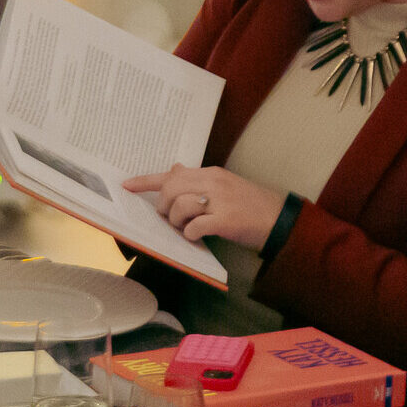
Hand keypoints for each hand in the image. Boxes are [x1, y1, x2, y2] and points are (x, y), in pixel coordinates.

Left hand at [121, 164, 280, 246]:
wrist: (279, 218)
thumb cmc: (250, 204)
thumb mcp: (224, 185)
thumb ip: (198, 179)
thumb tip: (174, 169)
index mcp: (210, 174)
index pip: (172, 174)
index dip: (146, 181)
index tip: (127, 185)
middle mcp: (213, 183)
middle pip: (171, 189)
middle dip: (164, 206)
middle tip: (171, 218)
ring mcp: (220, 201)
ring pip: (180, 208)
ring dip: (178, 223)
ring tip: (188, 228)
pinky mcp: (226, 221)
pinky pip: (195, 227)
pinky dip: (191, 234)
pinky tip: (198, 236)